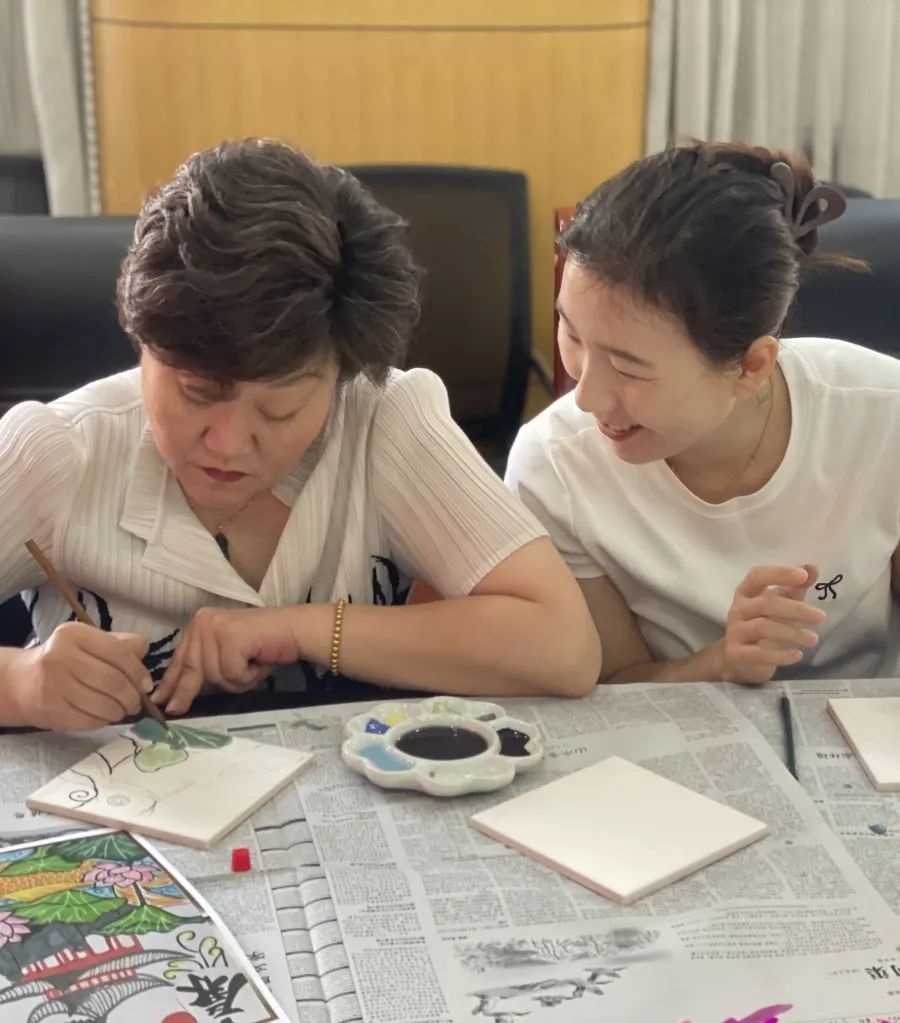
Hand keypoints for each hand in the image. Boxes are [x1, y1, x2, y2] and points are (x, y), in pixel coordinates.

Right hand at [11, 623, 150, 730]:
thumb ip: (120, 644)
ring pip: (103, 704)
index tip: (146, 685)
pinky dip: (104, 720)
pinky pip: (89, 720)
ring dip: (120, 711)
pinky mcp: (51, 710)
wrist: (23, 682)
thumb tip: (144, 655)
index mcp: (74, 634)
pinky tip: (104, 716)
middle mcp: (60, 657)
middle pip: (113, 681)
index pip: (118, 652)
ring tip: (123, 710)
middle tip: (136, 703)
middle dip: (132, 696)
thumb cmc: (67, 660)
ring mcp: (53, 685)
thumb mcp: (90, 643)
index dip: (138, 671)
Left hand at [155, 606, 302, 714]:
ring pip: (213, 676)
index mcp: (200, 623)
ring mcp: (215, 628)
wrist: (295, 629)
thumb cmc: (266, 645)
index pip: (180, 658)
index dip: (170, 682)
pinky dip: (247, 675)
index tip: (158, 699)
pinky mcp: (229, 637)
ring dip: (236, 680)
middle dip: (187, 692)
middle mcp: (202, 622)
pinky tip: (258, 660)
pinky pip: (231, 673)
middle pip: (190, 669)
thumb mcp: (228, 657)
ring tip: (252, 666)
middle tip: (175, 710)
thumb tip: (177, 698)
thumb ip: (205, 668)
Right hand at [718, 564, 825, 683]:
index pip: (758, 576)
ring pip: (763, 628)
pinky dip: (782, 655)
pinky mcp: (737, 654)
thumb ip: (795, 587)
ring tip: (814, 639)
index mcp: (747, 592)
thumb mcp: (778, 603)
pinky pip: (760, 654)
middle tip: (821, 617)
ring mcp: (735, 631)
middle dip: (796, 609)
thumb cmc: (762, 623)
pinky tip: (798, 655)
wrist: (738, 657)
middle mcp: (738, 609)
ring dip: (793, 633)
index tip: (803, 576)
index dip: (780, 573)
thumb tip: (812, 569)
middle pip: (766, 603)